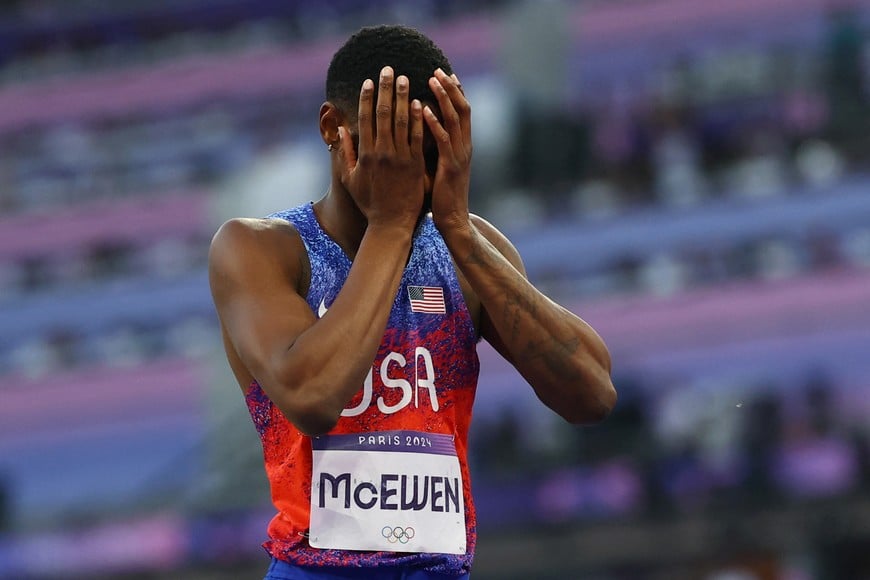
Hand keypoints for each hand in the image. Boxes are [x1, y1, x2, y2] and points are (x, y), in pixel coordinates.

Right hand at [338, 66, 425, 229]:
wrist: (391, 224)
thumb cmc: (369, 203)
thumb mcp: (350, 179)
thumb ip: (344, 153)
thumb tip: (340, 129)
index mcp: (365, 154)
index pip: (365, 118)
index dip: (367, 97)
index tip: (369, 80)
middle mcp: (382, 152)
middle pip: (383, 114)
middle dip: (385, 89)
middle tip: (389, 69)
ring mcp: (400, 158)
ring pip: (402, 121)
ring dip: (403, 97)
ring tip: (405, 78)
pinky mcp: (416, 165)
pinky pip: (418, 138)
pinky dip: (419, 119)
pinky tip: (420, 103)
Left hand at [424, 68, 472, 237]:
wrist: (453, 221)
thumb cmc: (441, 196)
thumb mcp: (439, 167)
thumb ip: (433, 148)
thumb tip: (417, 133)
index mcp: (462, 146)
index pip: (461, 112)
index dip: (455, 92)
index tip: (443, 73)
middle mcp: (465, 147)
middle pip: (462, 108)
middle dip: (451, 88)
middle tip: (438, 69)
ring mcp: (459, 156)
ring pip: (455, 119)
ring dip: (444, 98)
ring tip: (432, 80)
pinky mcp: (450, 167)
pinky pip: (443, 140)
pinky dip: (435, 123)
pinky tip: (424, 110)